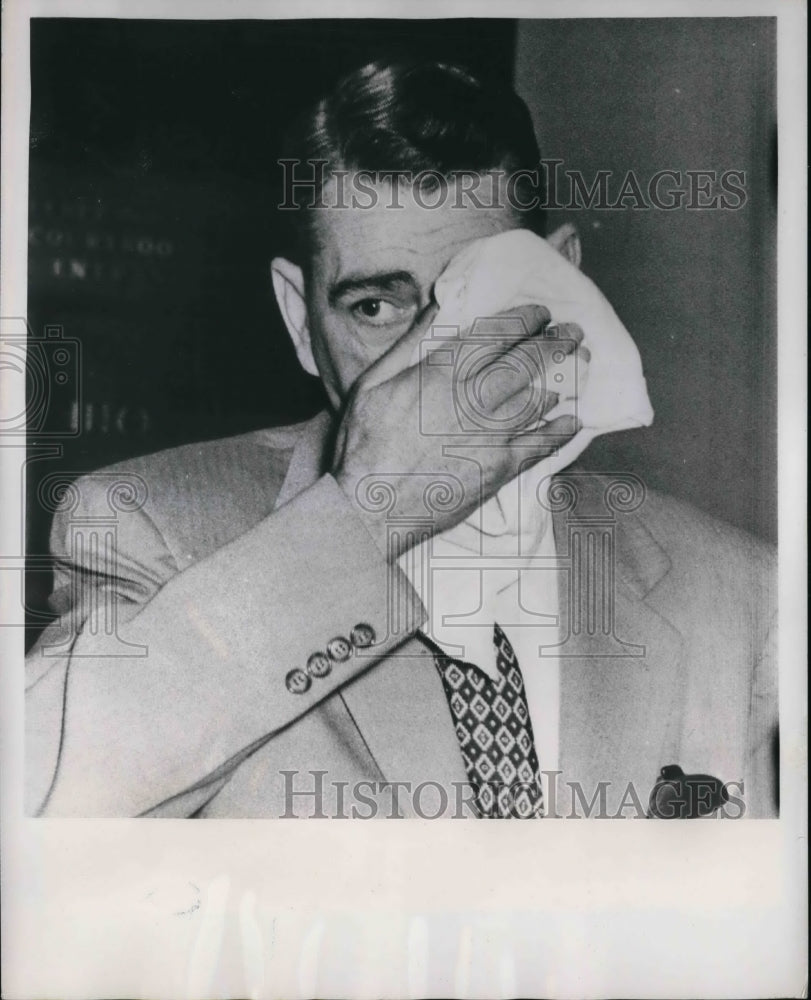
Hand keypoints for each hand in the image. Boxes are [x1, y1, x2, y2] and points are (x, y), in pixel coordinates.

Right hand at [332, 303, 584, 559]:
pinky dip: (561, 430)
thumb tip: (435, 307)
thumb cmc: (364, 445)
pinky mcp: (500, 469)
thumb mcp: (372, 383)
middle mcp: (473, 399)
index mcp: (442, 373)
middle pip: (527, 361)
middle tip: (573, 333)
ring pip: (540, 398)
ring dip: (564, 379)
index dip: (524, 319)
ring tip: (579, 367)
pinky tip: (573, 420)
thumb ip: (409, 343)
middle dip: (555, 342)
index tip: (539, 313)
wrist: (371, 507)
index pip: (496, 334)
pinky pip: (542, 445)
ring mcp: (491, 435)